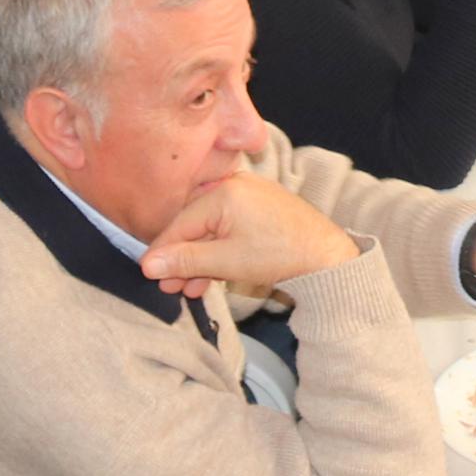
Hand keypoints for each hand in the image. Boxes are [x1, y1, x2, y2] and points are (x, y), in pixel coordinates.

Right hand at [139, 172, 359, 296]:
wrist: (328, 258)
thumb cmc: (279, 255)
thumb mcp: (224, 261)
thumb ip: (184, 261)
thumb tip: (148, 264)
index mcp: (223, 192)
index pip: (179, 224)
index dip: (162, 253)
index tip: (148, 275)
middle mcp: (235, 186)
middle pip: (194, 225)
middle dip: (182, 259)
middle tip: (170, 288)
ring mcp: (251, 195)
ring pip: (212, 229)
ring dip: (200, 259)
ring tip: (191, 289)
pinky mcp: (262, 207)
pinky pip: (230, 227)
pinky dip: (219, 250)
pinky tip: (212, 275)